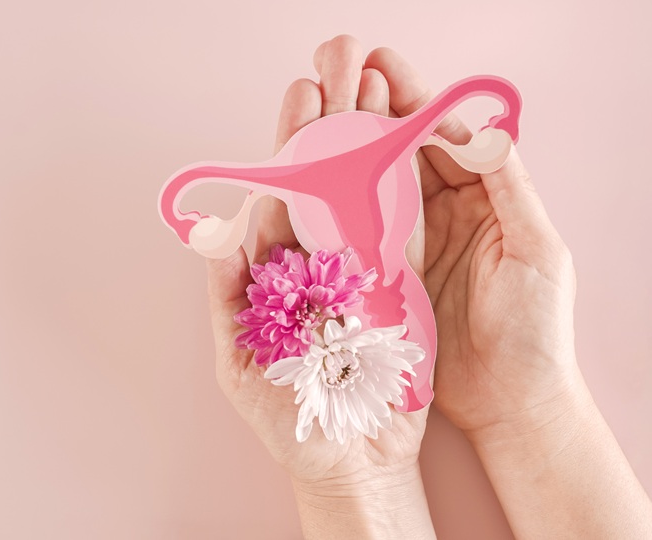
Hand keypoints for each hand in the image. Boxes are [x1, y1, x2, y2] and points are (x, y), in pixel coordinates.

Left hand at [207, 35, 426, 495]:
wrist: (352, 464)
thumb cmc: (288, 420)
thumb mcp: (240, 363)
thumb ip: (226, 298)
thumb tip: (216, 234)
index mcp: (275, 280)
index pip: (278, 206)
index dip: (285, 159)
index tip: (294, 113)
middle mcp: (317, 270)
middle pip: (320, 193)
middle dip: (324, 139)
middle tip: (331, 85)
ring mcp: (360, 278)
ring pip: (360, 205)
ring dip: (364, 152)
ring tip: (369, 98)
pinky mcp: (399, 294)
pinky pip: (399, 239)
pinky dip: (402, 195)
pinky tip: (403, 151)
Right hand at [363, 49, 651, 539]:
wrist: (510, 402)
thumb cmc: (537, 332)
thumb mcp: (538, 252)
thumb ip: (511, 189)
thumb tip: (482, 131)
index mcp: (488, 203)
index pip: (447, 143)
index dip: (416, 108)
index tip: (384, 78)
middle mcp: (447, 219)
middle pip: (406, 157)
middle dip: (376, 118)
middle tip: (341, 85)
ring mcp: (415, 248)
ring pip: (379, 189)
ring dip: (353, 156)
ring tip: (322, 121)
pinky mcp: (389, 279)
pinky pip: (362, 234)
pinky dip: (341, 208)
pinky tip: (318, 185)